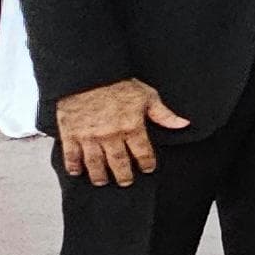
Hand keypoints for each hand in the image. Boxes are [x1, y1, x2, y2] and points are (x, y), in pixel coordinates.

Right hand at [55, 78, 185, 185]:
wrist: (88, 73)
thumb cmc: (118, 83)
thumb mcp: (147, 96)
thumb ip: (164, 114)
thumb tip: (184, 124)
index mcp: (131, 127)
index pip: (143, 153)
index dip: (147, 163)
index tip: (147, 168)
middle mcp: (110, 136)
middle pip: (119, 164)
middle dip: (124, 176)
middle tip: (126, 182)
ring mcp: (89, 137)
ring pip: (95, 164)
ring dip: (99, 176)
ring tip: (102, 181)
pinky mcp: (70, 134)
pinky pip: (71, 155)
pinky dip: (73, 166)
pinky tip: (76, 172)